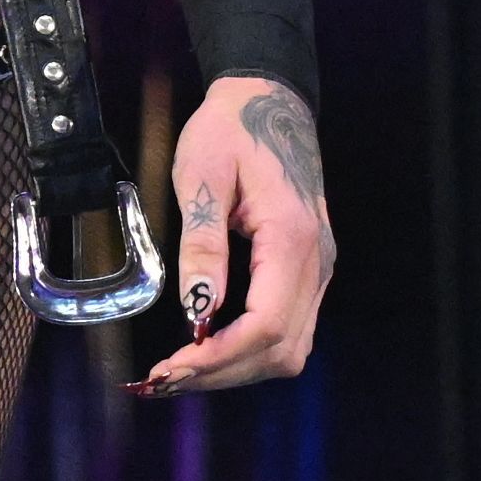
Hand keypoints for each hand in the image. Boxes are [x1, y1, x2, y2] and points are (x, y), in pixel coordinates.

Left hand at [136, 79, 330, 393]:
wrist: (267, 102)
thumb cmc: (230, 131)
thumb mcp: (201, 177)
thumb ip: (203, 245)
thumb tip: (197, 312)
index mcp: (292, 238)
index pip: (267, 325)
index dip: (219, 357)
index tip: (171, 366)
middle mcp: (317, 262)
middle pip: (282, 350)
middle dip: (222, 373)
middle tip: (162, 378)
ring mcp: (318, 270)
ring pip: (289, 349)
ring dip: (236, 369)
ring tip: (180, 371)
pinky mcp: (308, 272)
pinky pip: (287, 330)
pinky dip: (248, 351)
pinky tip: (207, 349)